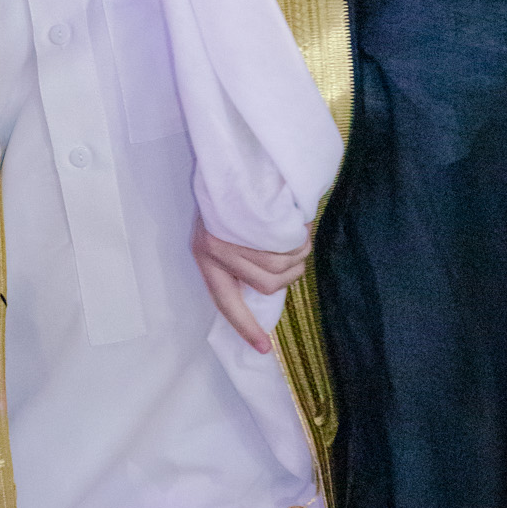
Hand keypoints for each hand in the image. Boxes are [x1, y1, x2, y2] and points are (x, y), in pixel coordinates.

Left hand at [192, 213, 310, 354]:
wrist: (223, 158)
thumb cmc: (226, 199)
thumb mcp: (222, 232)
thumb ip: (239, 259)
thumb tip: (267, 285)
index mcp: (206, 258)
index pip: (226, 301)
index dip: (245, 326)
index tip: (263, 349)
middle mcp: (216, 249)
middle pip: (266, 282)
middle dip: (288, 272)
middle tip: (294, 254)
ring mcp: (233, 232)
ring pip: (280, 265)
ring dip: (297, 254)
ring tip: (296, 237)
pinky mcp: (251, 214)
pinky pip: (287, 241)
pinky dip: (300, 238)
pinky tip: (297, 225)